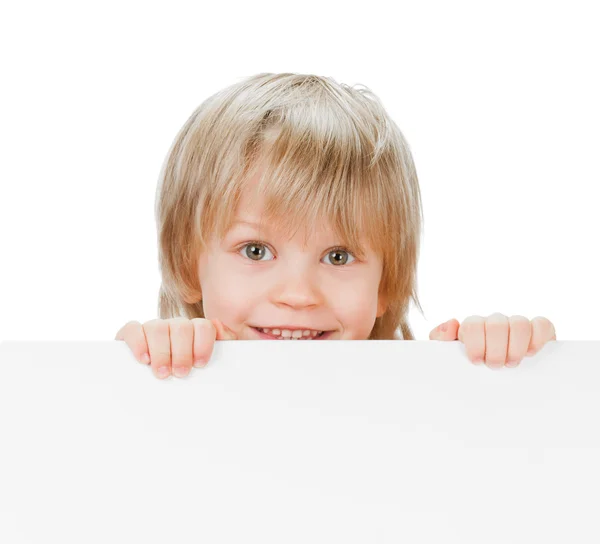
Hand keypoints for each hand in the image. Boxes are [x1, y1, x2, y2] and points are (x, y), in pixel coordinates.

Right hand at [115, 317, 236, 378]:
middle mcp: (175, 326)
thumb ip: (224, 342)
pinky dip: (138, 342)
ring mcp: (153, 328)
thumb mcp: (211, 362)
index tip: (200, 364)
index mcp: (195, 330)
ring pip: (157, 327)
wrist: (158, 389)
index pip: (203, 326)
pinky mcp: (132, 334)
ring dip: (161, 351)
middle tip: (180, 373)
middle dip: (182, 352)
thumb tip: (218, 326)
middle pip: (181, 327)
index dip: (202, 344)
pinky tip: (143, 359)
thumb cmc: (191, 373)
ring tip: (162, 373)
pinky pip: (133, 329)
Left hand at [429, 313, 555, 368]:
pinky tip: (530, 354)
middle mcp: (494, 323)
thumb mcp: (450, 358)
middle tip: (495, 366)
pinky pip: (542, 324)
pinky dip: (538, 338)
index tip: (476, 362)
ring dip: (515, 347)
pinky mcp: (538, 331)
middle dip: (496, 349)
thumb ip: (441, 340)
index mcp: (472, 328)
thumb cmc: (469, 370)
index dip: (476, 343)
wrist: (494, 387)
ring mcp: (516, 326)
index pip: (473, 324)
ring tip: (511, 364)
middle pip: (496, 323)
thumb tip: (452, 324)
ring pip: (519, 322)